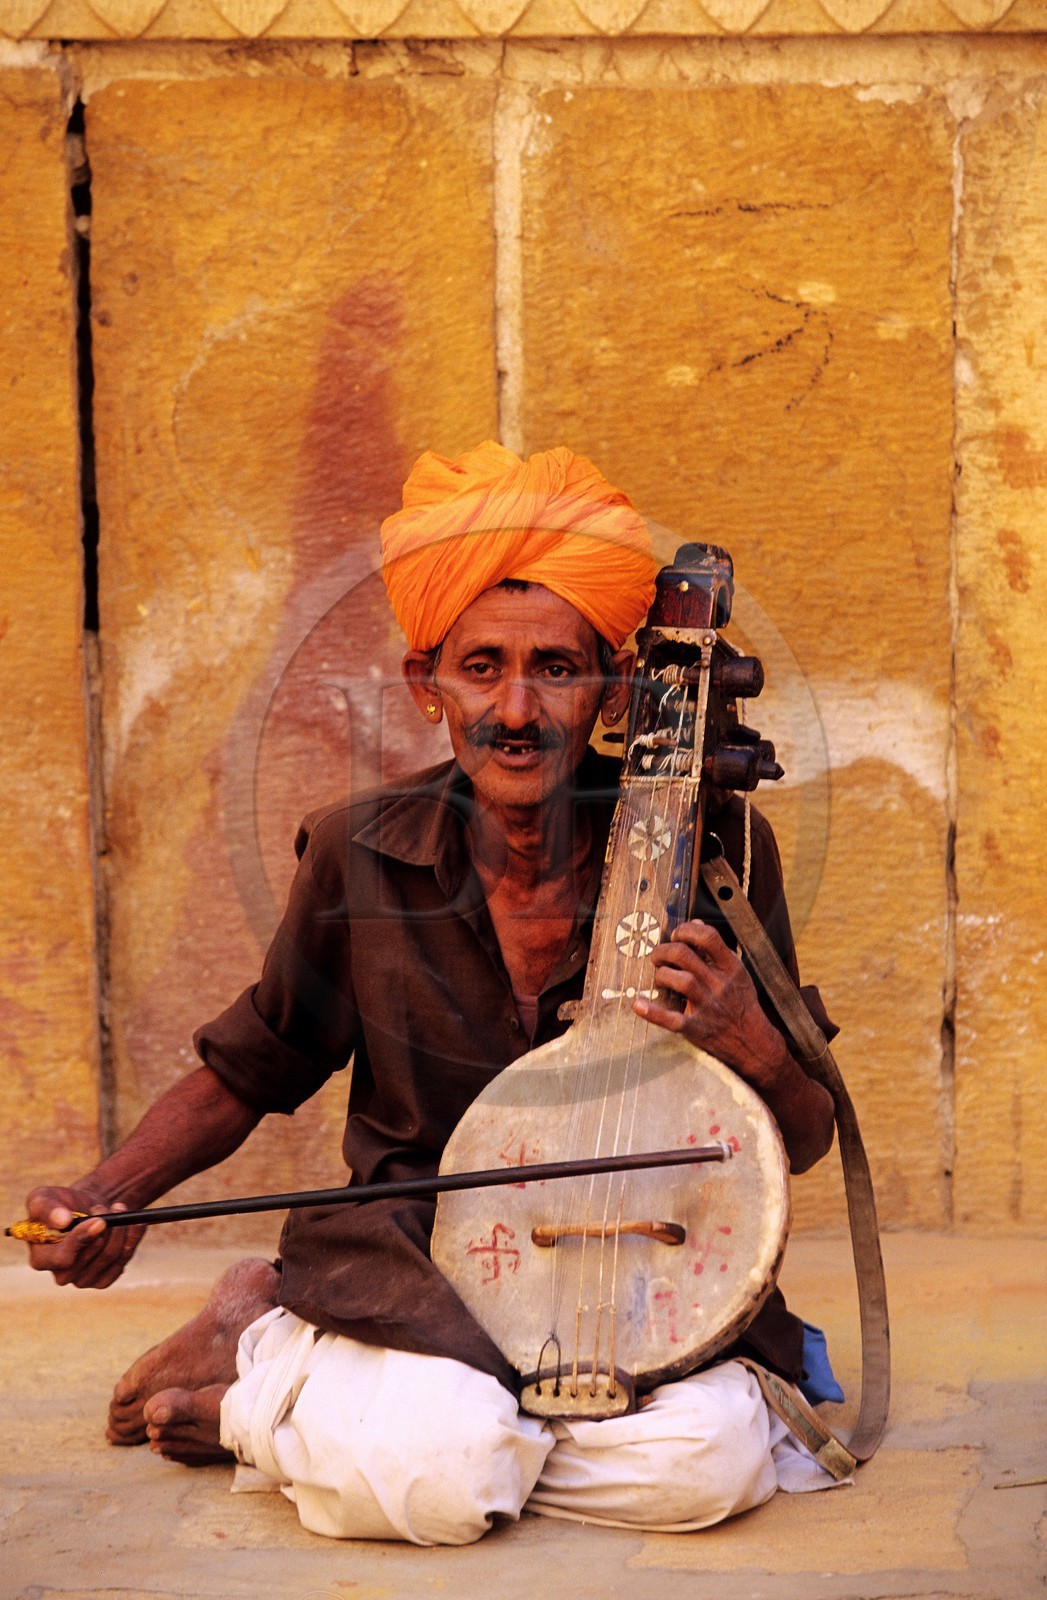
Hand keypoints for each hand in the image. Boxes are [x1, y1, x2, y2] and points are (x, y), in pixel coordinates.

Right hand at [23, 1186, 144, 1288]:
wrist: (83, 1208)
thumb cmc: (59, 1204)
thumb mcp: (43, 1197)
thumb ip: (47, 1208)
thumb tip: (62, 1220)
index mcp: (41, 1259)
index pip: (63, 1258)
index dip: (82, 1239)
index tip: (100, 1220)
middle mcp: (61, 1274)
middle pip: (92, 1258)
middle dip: (107, 1228)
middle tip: (110, 1208)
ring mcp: (83, 1280)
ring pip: (111, 1257)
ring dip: (120, 1229)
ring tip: (118, 1209)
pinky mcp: (104, 1279)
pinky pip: (123, 1261)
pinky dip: (132, 1239)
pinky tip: (134, 1224)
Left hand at [633, 919, 786, 1088]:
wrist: (753, 1043)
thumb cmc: (741, 1003)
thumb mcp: (736, 972)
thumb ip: (716, 949)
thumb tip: (697, 924)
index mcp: (730, 968)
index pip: (708, 937)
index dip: (686, 930)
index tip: (676, 935)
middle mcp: (719, 984)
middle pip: (684, 956)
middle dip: (663, 951)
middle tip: (658, 956)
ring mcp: (707, 1006)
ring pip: (678, 980)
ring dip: (661, 974)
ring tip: (659, 976)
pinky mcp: (695, 1028)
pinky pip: (671, 1019)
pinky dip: (653, 1012)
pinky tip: (639, 1005)